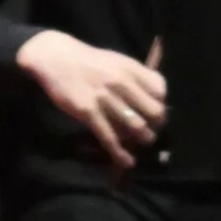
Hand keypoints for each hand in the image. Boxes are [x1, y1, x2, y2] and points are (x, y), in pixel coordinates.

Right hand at [15, 31, 165, 172]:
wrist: (58, 58)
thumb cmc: (88, 61)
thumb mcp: (115, 61)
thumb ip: (133, 76)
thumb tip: (151, 94)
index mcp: (130, 68)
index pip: (160, 89)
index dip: (162, 104)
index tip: (157, 113)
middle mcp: (121, 82)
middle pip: (153, 111)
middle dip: (157, 126)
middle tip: (153, 132)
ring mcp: (105, 98)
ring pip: (135, 126)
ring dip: (143, 139)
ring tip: (142, 144)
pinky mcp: (88, 112)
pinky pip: (109, 137)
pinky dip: (120, 153)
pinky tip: (127, 161)